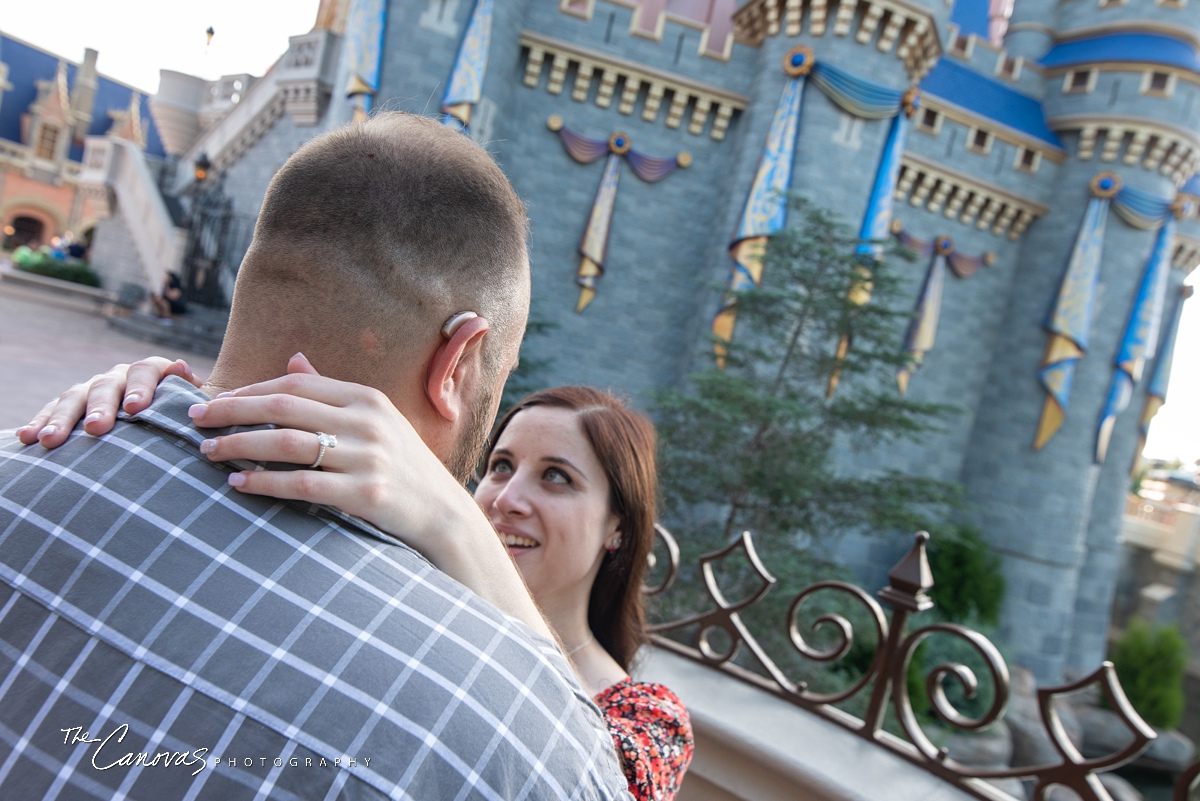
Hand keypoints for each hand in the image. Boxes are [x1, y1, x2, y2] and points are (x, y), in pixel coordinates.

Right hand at [17, 357, 201, 447]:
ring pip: (74, 399)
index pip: (145, 371)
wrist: (164, 419)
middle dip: (100, 407)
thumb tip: (182, 366)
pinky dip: (40, 423)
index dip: (141, 388)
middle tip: (97, 428)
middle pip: (106, 386)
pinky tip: (26, 438)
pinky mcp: (72, 407)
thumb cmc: (184, 415)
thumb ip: (192, 390)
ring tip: (51, 441)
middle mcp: (118, 376)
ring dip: (61, 420)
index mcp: (150, 371)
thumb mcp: (195, 402)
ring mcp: (92, 390)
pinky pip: (52, 412)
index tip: (138, 410)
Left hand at [191, 354, 551, 638]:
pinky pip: (302, 484)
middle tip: (194, 419)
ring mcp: (368, 457)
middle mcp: (368, 422)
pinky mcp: (366, 493)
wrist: (443, 515)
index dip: (249, 391)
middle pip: (284, 408)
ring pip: (287, 444)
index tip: (213, 401)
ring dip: (239, 447)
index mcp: (367, 399)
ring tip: (208, 453)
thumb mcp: (373, 422)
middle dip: (232, 411)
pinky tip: (238, 483)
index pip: (295, 385)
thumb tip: (292, 360)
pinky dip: (264, 482)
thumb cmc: (400, 467)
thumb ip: (330, 393)